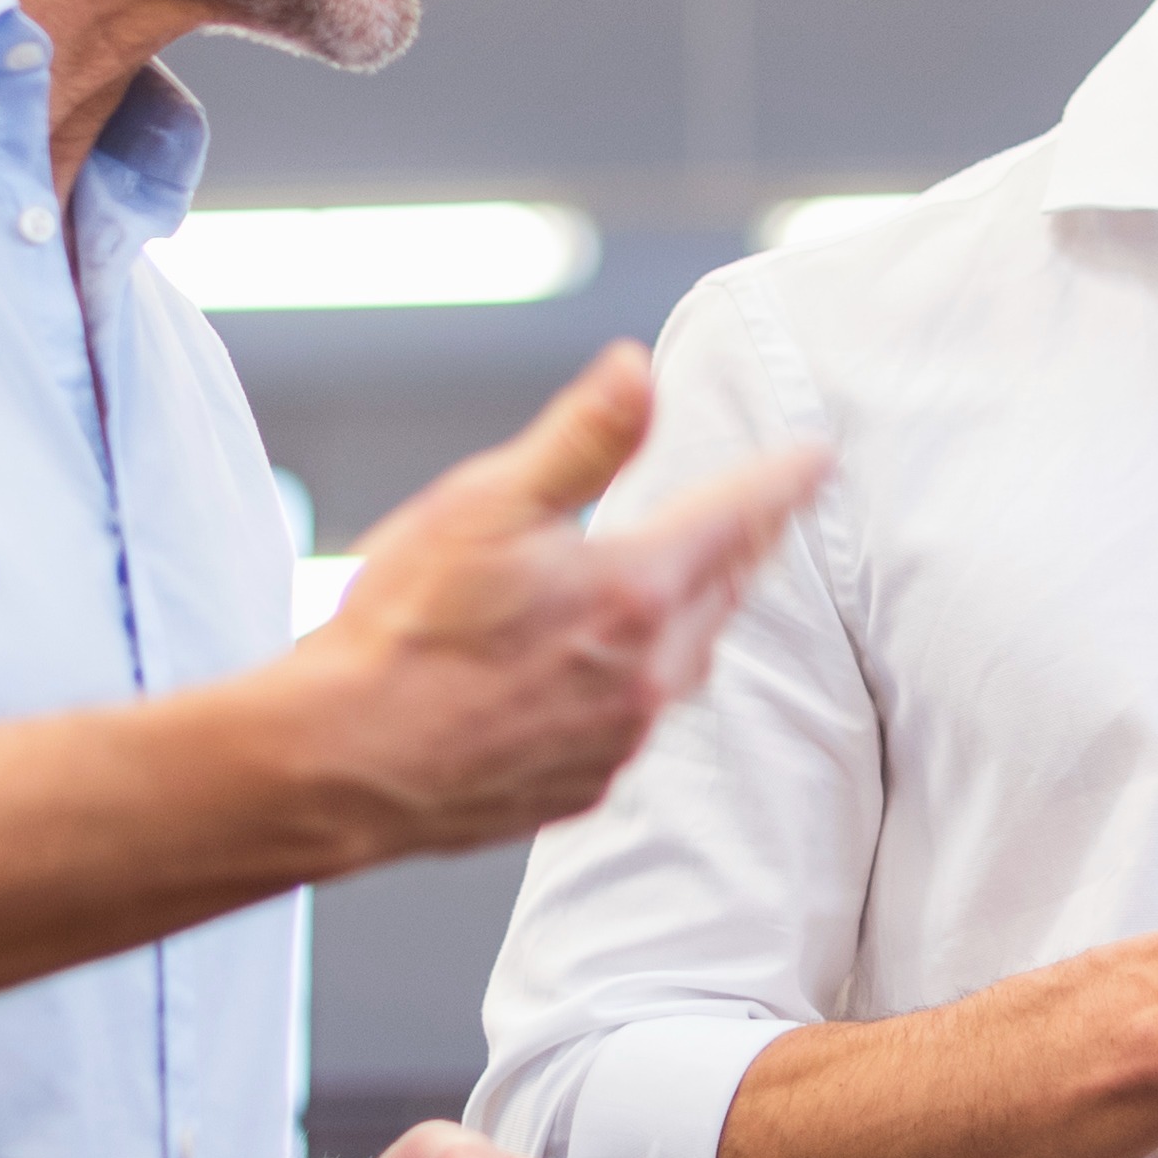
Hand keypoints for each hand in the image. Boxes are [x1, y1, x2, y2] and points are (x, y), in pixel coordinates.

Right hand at [282, 345, 827, 863]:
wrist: (341, 764)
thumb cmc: (401, 634)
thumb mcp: (484, 504)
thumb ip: (579, 439)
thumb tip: (639, 371)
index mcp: (634, 591)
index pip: (738, 520)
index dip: (783, 483)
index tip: (817, 461)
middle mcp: (647, 674)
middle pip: (722, 594)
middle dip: (742, 548)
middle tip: (757, 516)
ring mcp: (619, 738)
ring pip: (686, 664)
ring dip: (693, 618)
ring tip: (683, 588)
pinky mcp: (583, 786)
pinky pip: (636, 723)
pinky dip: (636, 686)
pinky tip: (599, 673)